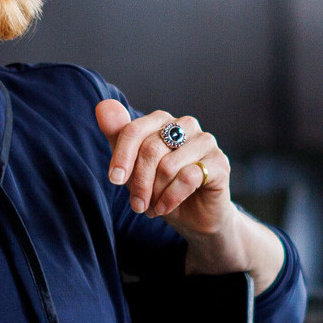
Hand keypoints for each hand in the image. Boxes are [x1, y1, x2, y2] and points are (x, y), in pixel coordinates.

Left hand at [94, 98, 230, 236]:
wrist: (194, 216)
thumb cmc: (161, 187)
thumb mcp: (134, 166)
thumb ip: (118, 136)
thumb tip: (102, 106)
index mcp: (163, 120)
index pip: (134, 130)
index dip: (121, 156)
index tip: (115, 180)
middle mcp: (186, 125)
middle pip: (150, 150)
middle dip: (139, 182)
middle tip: (137, 205)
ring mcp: (206, 142)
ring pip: (168, 165)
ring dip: (155, 193)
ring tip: (153, 207)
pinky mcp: (220, 163)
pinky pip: (187, 177)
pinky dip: (171, 197)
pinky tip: (166, 208)